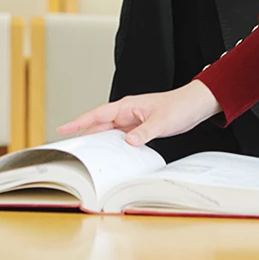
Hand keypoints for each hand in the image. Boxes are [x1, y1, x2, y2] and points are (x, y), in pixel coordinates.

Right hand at [56, 79, 221, 145]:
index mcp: (127, 105)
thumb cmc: (179, 106)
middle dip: (84, 134)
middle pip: (100, 125)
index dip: (79, 122)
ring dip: (99, 141)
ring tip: (87, 153)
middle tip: (70, 147)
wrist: (194, 105)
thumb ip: (144, 132)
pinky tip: (112, 154)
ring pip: (110, 132)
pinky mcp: (140, 128)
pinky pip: (122, 137)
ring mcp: (132, 120)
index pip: (97, 114)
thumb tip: (128, 142)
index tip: (64, 128)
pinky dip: (114, 145)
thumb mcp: (161, 121)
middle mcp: (127, 112)